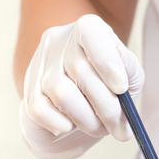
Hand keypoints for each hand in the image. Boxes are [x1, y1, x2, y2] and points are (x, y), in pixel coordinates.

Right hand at [20, 14, 143, 158]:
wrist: (77, 110)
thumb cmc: (107, 89)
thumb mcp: (128, 77)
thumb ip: (130, 76)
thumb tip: (122, 89)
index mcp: (88, 29)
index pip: (90, 31)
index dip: (107, 61)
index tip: (121, 89)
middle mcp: (60, 40)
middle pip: (81, 72)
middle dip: (107, 108)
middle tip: (121, 130)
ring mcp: (40, 65)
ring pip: (63, 94)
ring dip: (87, 120)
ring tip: (98, 127)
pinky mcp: (28, 91)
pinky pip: (42, 111)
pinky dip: (62, 125)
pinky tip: (71, 125)